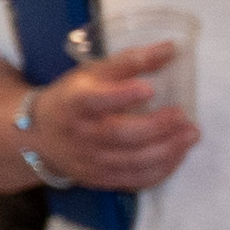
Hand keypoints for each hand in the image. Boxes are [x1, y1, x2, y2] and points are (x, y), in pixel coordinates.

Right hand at [24, 42, 197, 192]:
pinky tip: (177, 155)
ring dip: (167, 149)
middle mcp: (80, 134)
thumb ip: (130, 62)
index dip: (122, 96)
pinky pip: (135, 180)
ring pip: (132, 161)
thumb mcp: (91, 73)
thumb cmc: (72, 98)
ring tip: (190, 134)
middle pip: (119, 134)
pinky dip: (161, 170)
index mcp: (73, 102)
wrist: (39, 136)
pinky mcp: (100, 179)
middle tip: (182, 115)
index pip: (94, 100)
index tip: (149, 89)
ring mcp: (90, 160)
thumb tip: (171, 49)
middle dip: (156, 126)